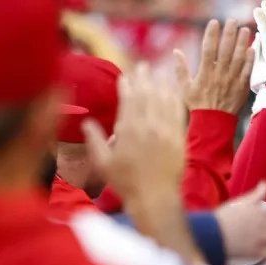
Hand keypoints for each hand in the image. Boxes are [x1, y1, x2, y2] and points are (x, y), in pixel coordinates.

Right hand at [82, 63, 185, 201]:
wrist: (155, 197)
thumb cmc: (126, 183)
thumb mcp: (103, 163)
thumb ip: (94, 140)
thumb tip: (86, 121)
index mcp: (127, 130)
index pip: (128, 100)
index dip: (127, 85)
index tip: (126, 76)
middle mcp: (147, 127)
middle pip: (146, 95)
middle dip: (144, 78)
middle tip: (144, 65)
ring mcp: (165, 132)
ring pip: (163, 100)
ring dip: (161, 84)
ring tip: (160, 72)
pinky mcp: (179, 139)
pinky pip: (178, 113)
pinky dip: (176, 100)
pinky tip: (175, 92)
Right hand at [173, 19, 254, 114]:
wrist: (214, 122)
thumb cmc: (198, 104)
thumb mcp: (185, 87)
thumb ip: (180, 69)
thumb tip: (176, 52)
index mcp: (205, 73)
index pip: (208, 49)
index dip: (211, 34)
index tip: (214, 22)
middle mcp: (220, 75)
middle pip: (226, 50)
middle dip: (229, 34)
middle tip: (232, 21)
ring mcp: (232, 80)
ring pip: (239, 58)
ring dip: (243, 43)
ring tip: (245, 30)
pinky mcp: (242, 87)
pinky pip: (247, 71)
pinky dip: (250, 60)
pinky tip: (252, 49)